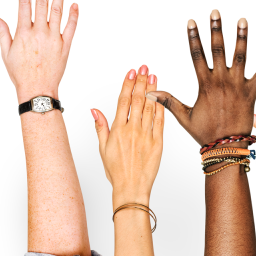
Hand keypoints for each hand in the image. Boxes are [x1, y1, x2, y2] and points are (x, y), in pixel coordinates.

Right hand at [0, 0, 78, 102]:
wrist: (38, 89)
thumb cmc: (21, 73)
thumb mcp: (6, 53)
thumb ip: (3, 33)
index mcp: (23, 33)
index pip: (25, 3)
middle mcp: (40, 33)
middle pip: (42, 3)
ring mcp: (54, 39)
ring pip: (57, 12)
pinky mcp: (66, 47)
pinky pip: (71, 28)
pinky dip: (74, 16)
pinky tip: (75, 4)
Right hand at [92, 66, 163, 207]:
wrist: (132, 188)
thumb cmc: (116, 171)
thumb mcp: (103, 148)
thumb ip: (100, 127)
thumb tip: (94, 109)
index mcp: (118, 130)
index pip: (123, 101)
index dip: (128, 84)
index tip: (131, 72)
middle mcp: (133, 130)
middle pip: (138, 100)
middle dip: (141, 81)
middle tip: (145, 67)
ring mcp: (147, 136)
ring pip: (149, 107)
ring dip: (152, 90)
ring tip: (153, 76)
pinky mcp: (158, 143)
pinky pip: (160, 121)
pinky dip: (160, 107)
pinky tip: (161, 96)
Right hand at [147, 10, 255, 145]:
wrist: (226, 147)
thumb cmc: (205, 133)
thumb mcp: (184, 117)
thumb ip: (169, 101)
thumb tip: (150, 93)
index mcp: (205, 85)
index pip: (197, 55)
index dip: (194, 37)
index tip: (192, 22)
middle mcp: (222, 81)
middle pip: (218, 49)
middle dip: (216, 29)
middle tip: (215, 13)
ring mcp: (238, 86)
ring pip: (240, 56)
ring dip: (241, 37)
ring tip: (242, 20)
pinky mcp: (252, 93)